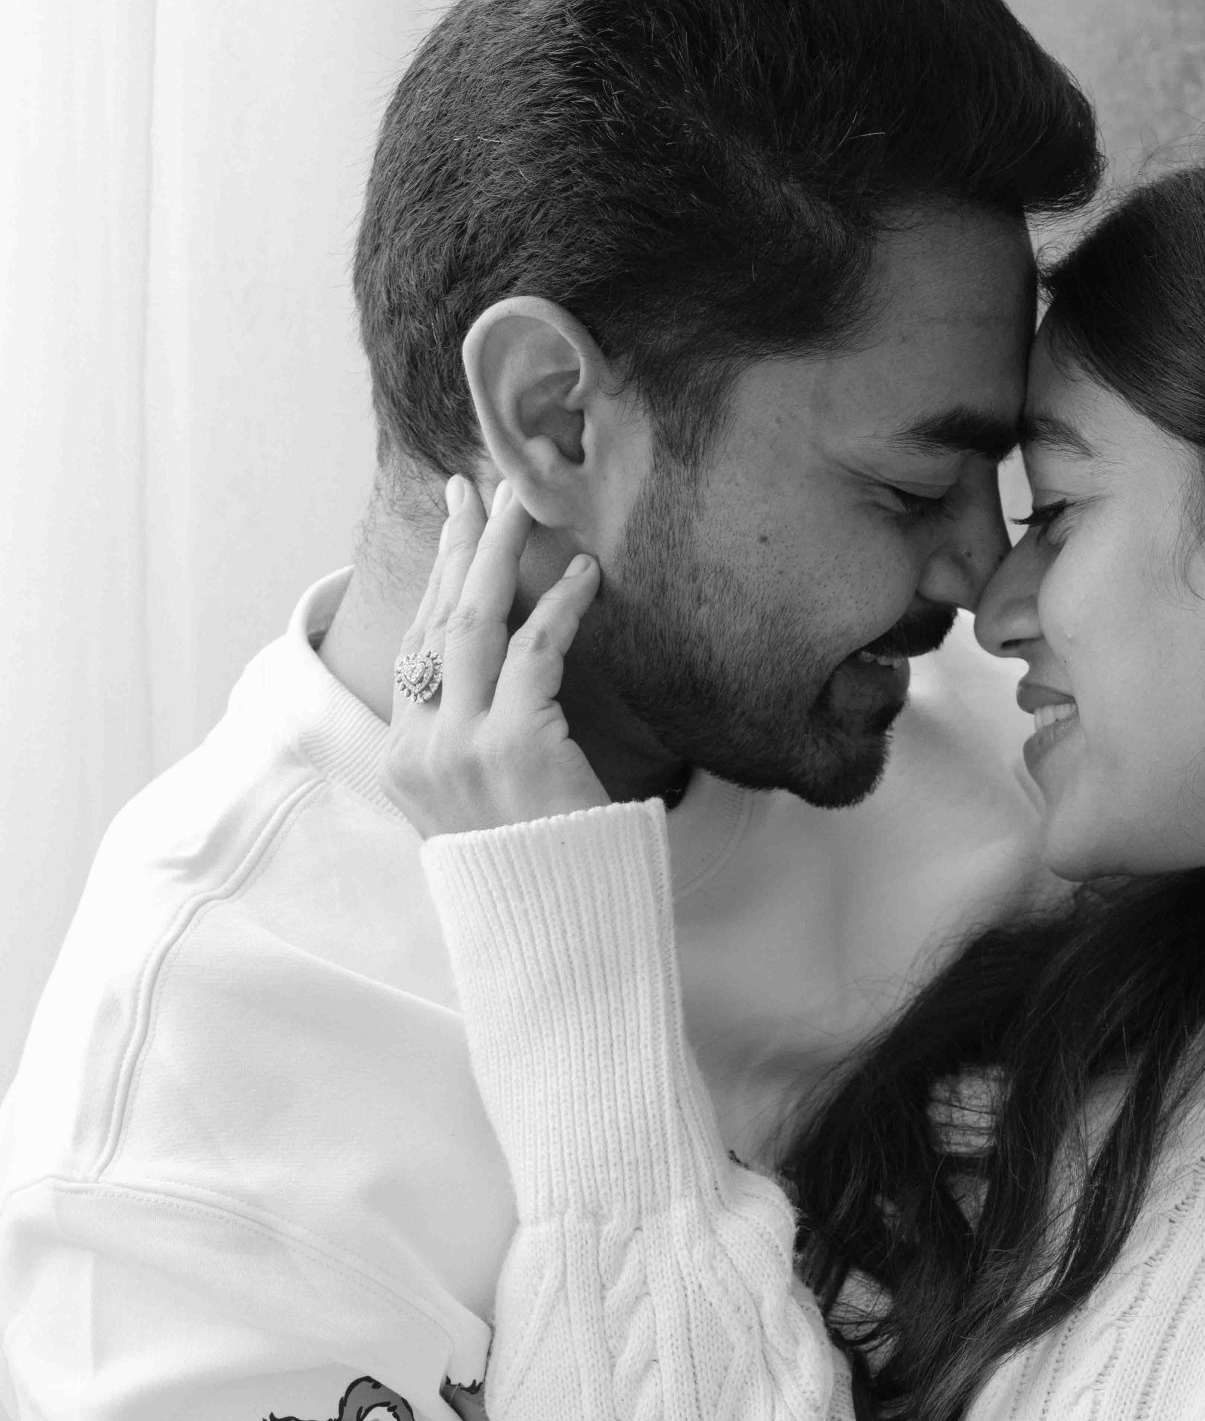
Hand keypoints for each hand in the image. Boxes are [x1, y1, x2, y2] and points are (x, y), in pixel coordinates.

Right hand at [381, 475, 608, 837]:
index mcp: (404, 759)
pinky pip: (535, 652)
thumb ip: (470, 747)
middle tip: (481, 487)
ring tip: (528, 504)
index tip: (455, 528)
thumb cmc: (534, 872)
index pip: (419, 648)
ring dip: (502, 553)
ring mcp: (461, 745)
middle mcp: (421, 747)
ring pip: (475, 621)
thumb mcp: (479, 809)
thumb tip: (501, 680)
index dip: (437, 580)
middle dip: (459, 545)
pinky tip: (584, 576)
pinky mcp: (514, 744)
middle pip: (438, 620)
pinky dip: (561, 607)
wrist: (554, 933)